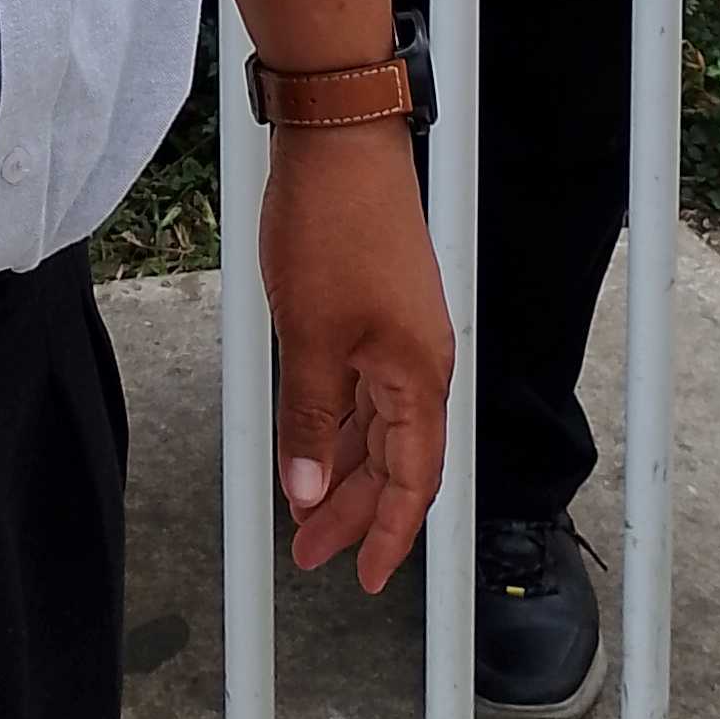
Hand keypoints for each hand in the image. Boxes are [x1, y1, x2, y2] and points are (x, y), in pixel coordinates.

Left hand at [259, 122, 451, 592]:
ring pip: (375, 426)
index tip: (366, 577)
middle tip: (309, 554)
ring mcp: (399, 335)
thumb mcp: (308, 336)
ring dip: (339, 468)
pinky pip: (362, 388)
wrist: (338, 141)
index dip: (388, 533)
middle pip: (394, 460)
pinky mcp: (376, 309)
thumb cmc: (330, 228)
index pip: (412, 480)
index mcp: (417, 377)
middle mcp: (419, 363)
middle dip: (352, 510)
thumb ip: (308, 417)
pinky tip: (309, 439)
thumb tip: (305, 492)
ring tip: (301, 510)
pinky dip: (336, 420)